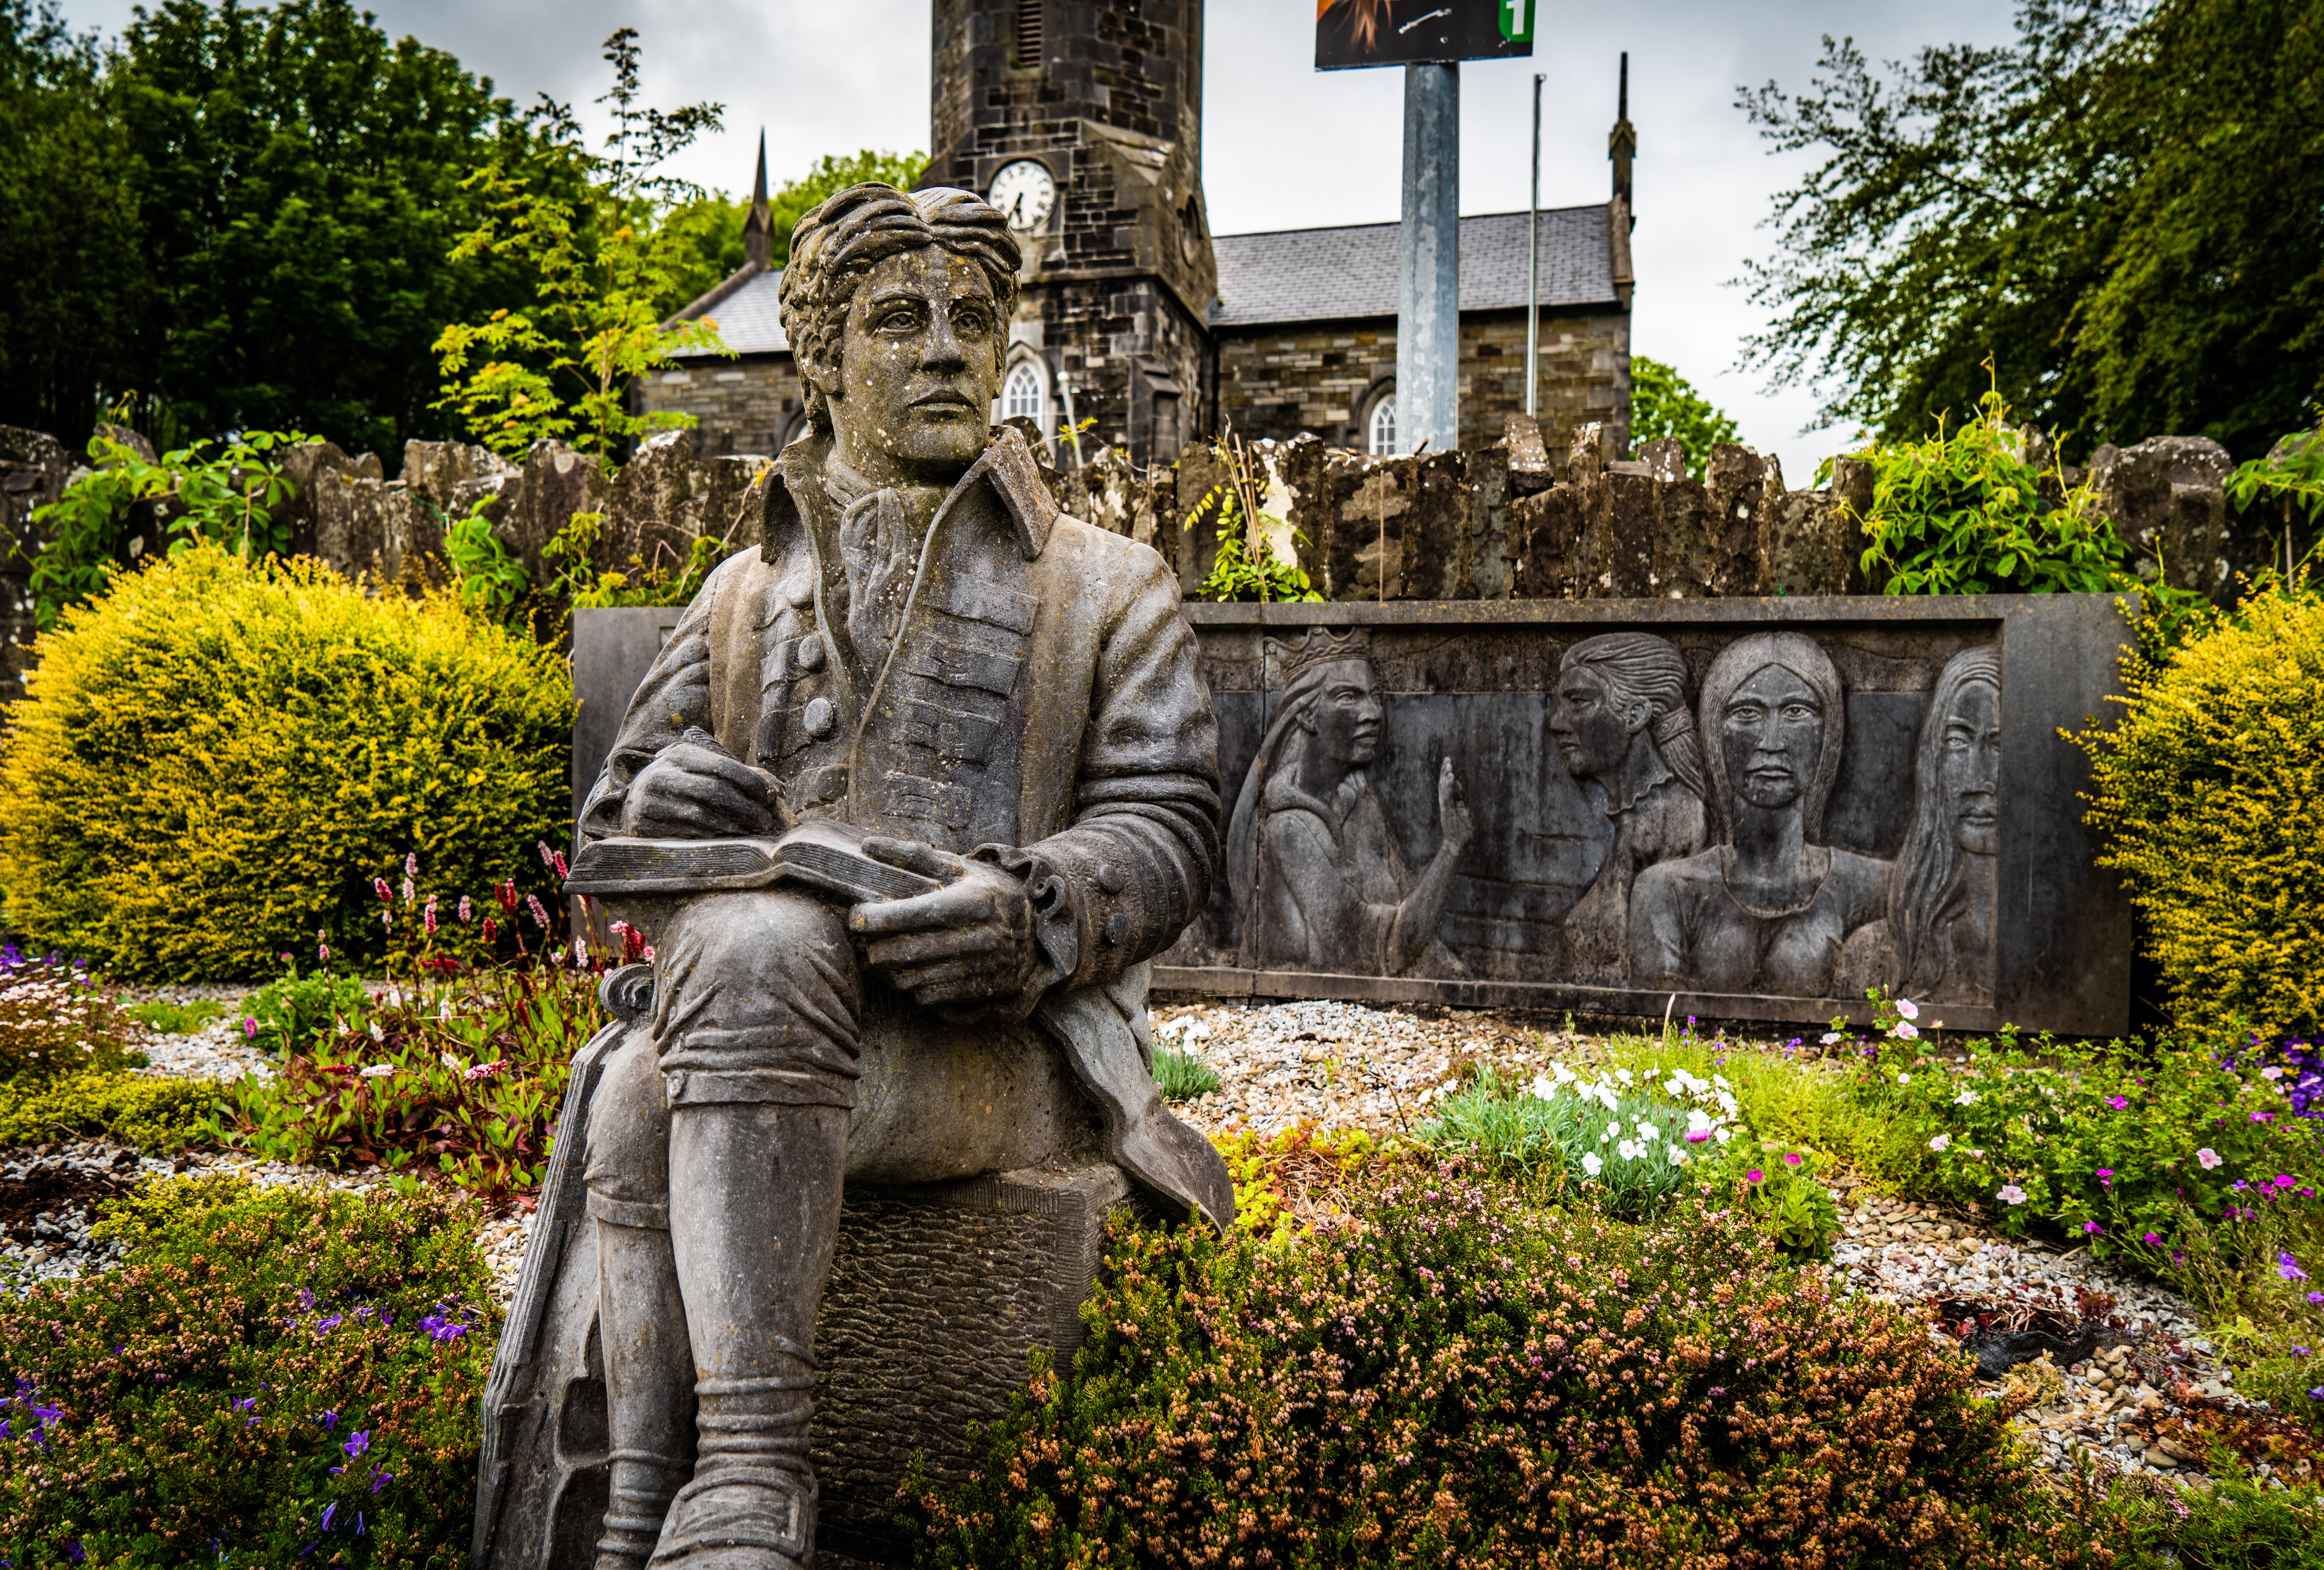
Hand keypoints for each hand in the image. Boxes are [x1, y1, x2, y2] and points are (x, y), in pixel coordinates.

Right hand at [620, 729, 774, 838]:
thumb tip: (779, 791)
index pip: (722, 766)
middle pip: (715, 790)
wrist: (634, 804)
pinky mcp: (645, 824)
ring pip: (702, 814)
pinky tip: (728, 838)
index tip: (770, 797)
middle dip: (746, 808)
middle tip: (766, 821)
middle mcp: (662, 774)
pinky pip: (687, 832)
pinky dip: (712, 836)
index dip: (751, 782)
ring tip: (751, 831)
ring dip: (733, 825)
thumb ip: (739, 777)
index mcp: (679, 755)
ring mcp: (650, 800)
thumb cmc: (681, 787)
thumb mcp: (703, 773)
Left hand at [848, 839, 1035, 1006]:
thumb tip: (867, 846)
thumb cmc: (987, 891)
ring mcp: (979, 968)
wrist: (1038, 927)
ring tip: (882, 954)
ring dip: (888, 970)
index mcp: (968, 902)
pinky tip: (908, 970)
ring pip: (911, 979)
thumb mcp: (957, 867)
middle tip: (862, 939)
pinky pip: (928, 996)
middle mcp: (977, 938)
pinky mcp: (979, 990)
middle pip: (901, 953)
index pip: (904, 916)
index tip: (856, 916)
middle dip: (872, 948)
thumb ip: (912, 855)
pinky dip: (910, 986)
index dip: (870, 920)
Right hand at [1437, 757, 1472, 853]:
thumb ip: (1461, 802)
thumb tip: (1459, 788)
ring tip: (1448, 764)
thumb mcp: (1463, 814)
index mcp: (1450, 806)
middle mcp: (1446, 806)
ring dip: (1445, 776)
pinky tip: (1450, 777)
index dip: (1449, 778)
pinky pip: (1446, 796)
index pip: (1449, 789)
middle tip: (1447, 759)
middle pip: (1444, 785)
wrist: (1456, 847)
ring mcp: (1445, 808)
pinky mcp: (1447, 812)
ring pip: (1444, 789)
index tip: (1451, 768)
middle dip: (1445, 772)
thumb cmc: (1461, 834)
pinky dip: (1448, 786)